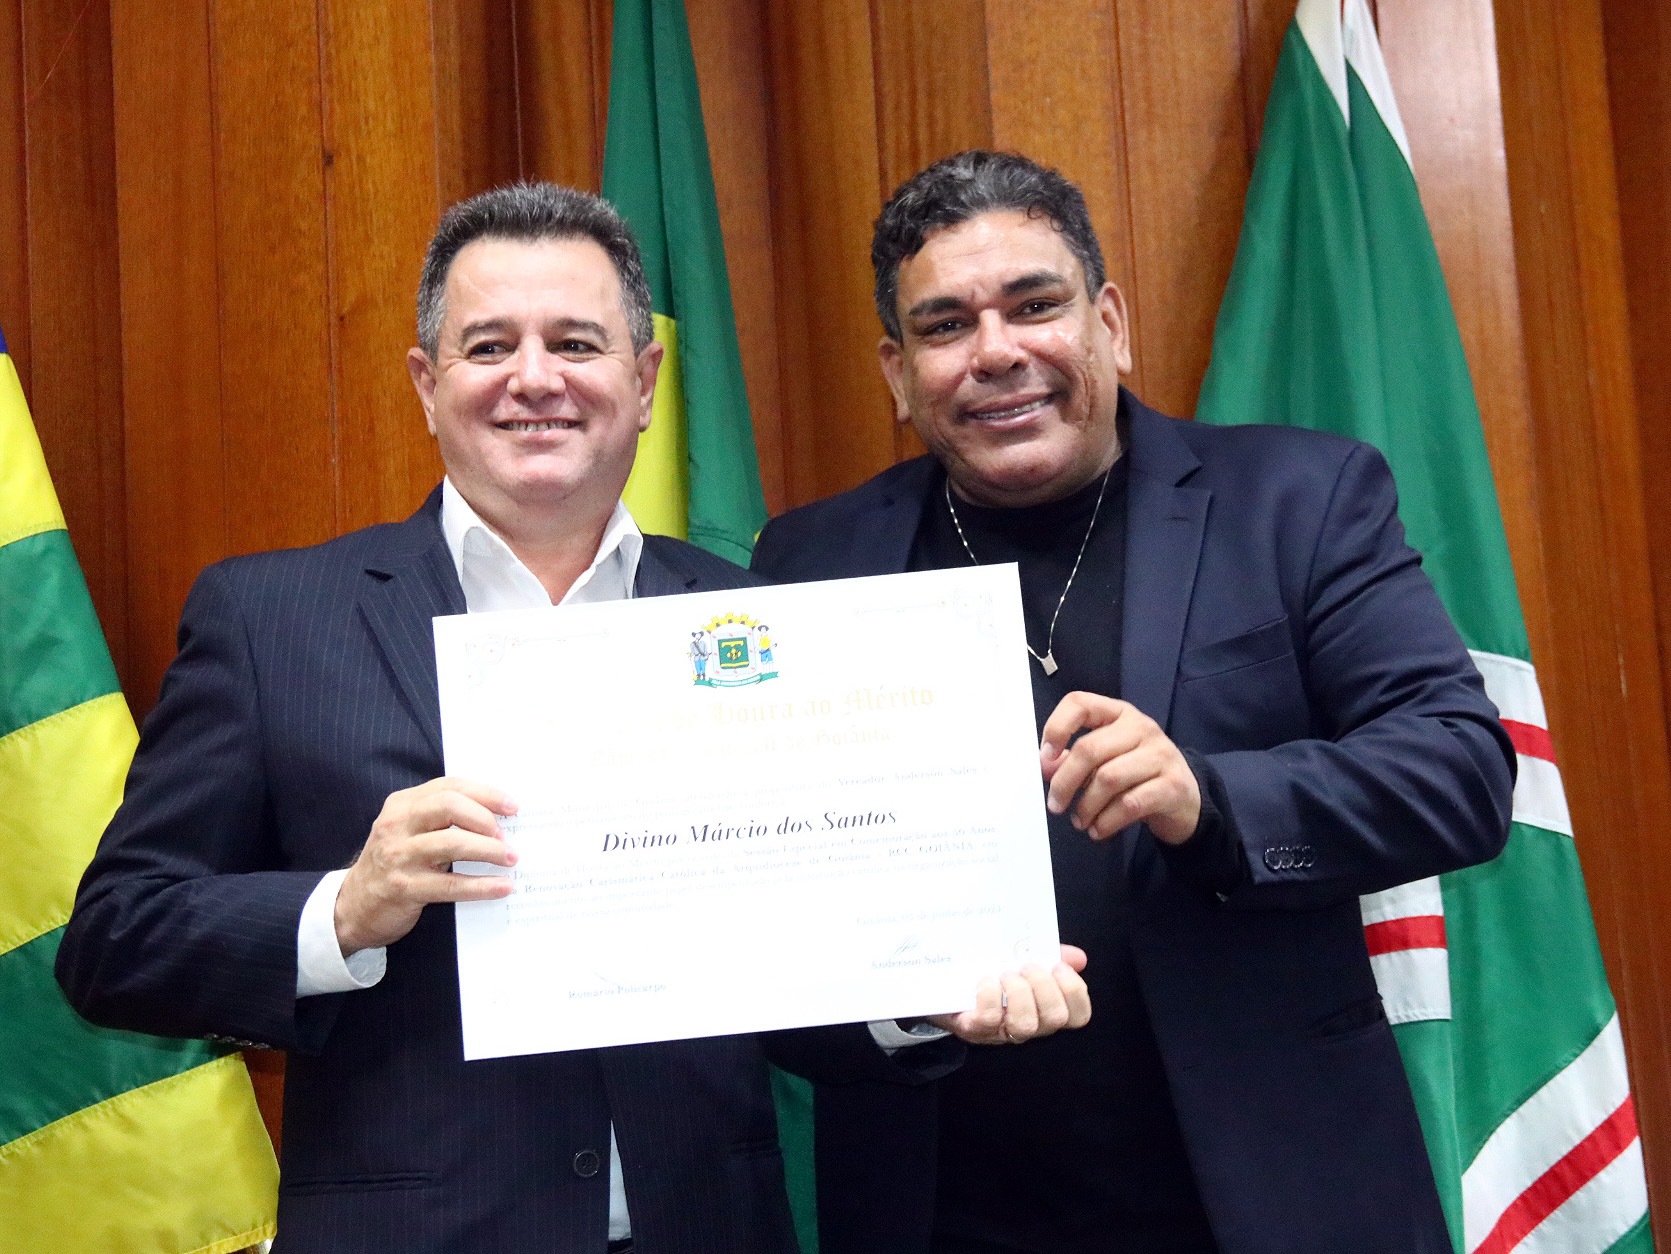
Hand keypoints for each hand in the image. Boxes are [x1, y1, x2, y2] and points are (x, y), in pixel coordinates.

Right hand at [335, 777, 518, 955]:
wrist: (354, 906)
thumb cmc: (395, 864)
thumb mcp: (410, 831)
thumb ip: (443, 818)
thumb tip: (498, 816)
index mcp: (402, 804)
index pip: (450, 786)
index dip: (485, 794)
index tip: (512, 806)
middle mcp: (397, 825)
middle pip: (449, 806)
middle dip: (485, 818)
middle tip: (506, 835)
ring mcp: (398, 856)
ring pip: (453, 844)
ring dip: (489, 851)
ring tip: (511, 858)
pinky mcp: (403, 888)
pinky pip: (451, 884)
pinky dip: (482, 885)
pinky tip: (502, 887)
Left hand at [928, 945, 1090, 1044]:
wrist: (942, 982)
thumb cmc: (989, 973)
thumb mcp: (1022, 960)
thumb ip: (1051, 956)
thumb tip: (1078, 957)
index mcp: (1043, 1009)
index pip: (1078, 1016)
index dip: (1075, 992)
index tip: (1059, 967)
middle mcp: (1027, 1025)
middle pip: (1055, 1018)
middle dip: (1044, 986)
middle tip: (1026, 966)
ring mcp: (1000, 1032)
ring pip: (1026, 1025)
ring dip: (1019, 992)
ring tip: (1006, 973)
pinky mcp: (973, 1029)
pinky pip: (990, 1019)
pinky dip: (991, 996)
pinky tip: (986, 980)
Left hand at [1040, 692, 1199, 844]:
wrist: (1186, 799)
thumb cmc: (1138, 775)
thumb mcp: (1106, 761)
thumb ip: (1075, 760)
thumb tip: (1046, 766)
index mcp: (1119, 714)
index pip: (1080, 704)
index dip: (1056, 728)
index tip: (1045, 758)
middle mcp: (1141, 728)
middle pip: (1090, 749)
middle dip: (1065, 782)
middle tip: (1055, 805)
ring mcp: (1160, 755)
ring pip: (1108, 779)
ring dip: (1086, 806)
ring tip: (1080, 821)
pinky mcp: (1172, 786)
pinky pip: (1129, 804)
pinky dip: (1107, 822)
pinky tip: (1098, 830)